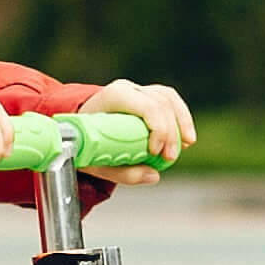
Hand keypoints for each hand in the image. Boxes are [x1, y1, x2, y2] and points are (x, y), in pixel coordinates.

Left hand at [80, 77, 196, 184]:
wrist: (76, 128)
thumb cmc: (85, 143)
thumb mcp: (97, 163)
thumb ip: (124, 172)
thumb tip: (154, 175)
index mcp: (112, 97)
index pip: (147, 106)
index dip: (159, 128)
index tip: (155, 152)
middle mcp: (126, 88)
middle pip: (160, 103)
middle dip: (171, 132)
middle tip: (169, 157)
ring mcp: (137, 89)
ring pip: (168, 99)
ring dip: (182, 123)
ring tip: (186, 145)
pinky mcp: (146, 96)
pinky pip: (170, 101)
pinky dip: (182, 118)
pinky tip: (188, 137)